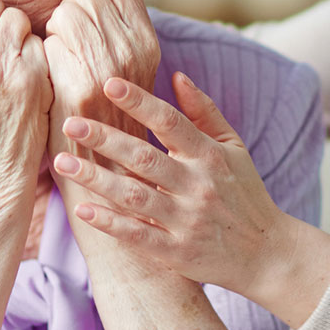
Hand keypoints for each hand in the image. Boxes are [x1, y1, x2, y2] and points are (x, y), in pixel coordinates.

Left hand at [41, 0, 160, 153]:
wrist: (109, 172)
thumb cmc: (112, 116)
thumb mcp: (134, 68)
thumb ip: (121, 27)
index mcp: (148, 41)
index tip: (89, 24)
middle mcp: (132, 50)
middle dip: (70, 11)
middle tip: (71, 46)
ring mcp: (105, 67)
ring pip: (64, 12)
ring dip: (54, 33)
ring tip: (62, 63)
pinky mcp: (76, 86)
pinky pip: (48, 41)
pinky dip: (43, 54)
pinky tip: (51, 77)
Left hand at [52, 72, 294, 295]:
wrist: (267, 253)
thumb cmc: (245, 193)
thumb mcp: (233, 148)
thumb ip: (205, 112)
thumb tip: (177, 76)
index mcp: (210, 155)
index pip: (170, 122)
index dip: (140, 102)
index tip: (108, 83)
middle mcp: (198, 186)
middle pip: (144, 157)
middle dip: (105, 138)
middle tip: (71, 123)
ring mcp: (187, 221)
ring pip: (135, 197)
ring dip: (96, 179)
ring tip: (62, 162)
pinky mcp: (178, 253)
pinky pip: (139, 236)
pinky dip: (111, 223)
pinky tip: (83, 209)